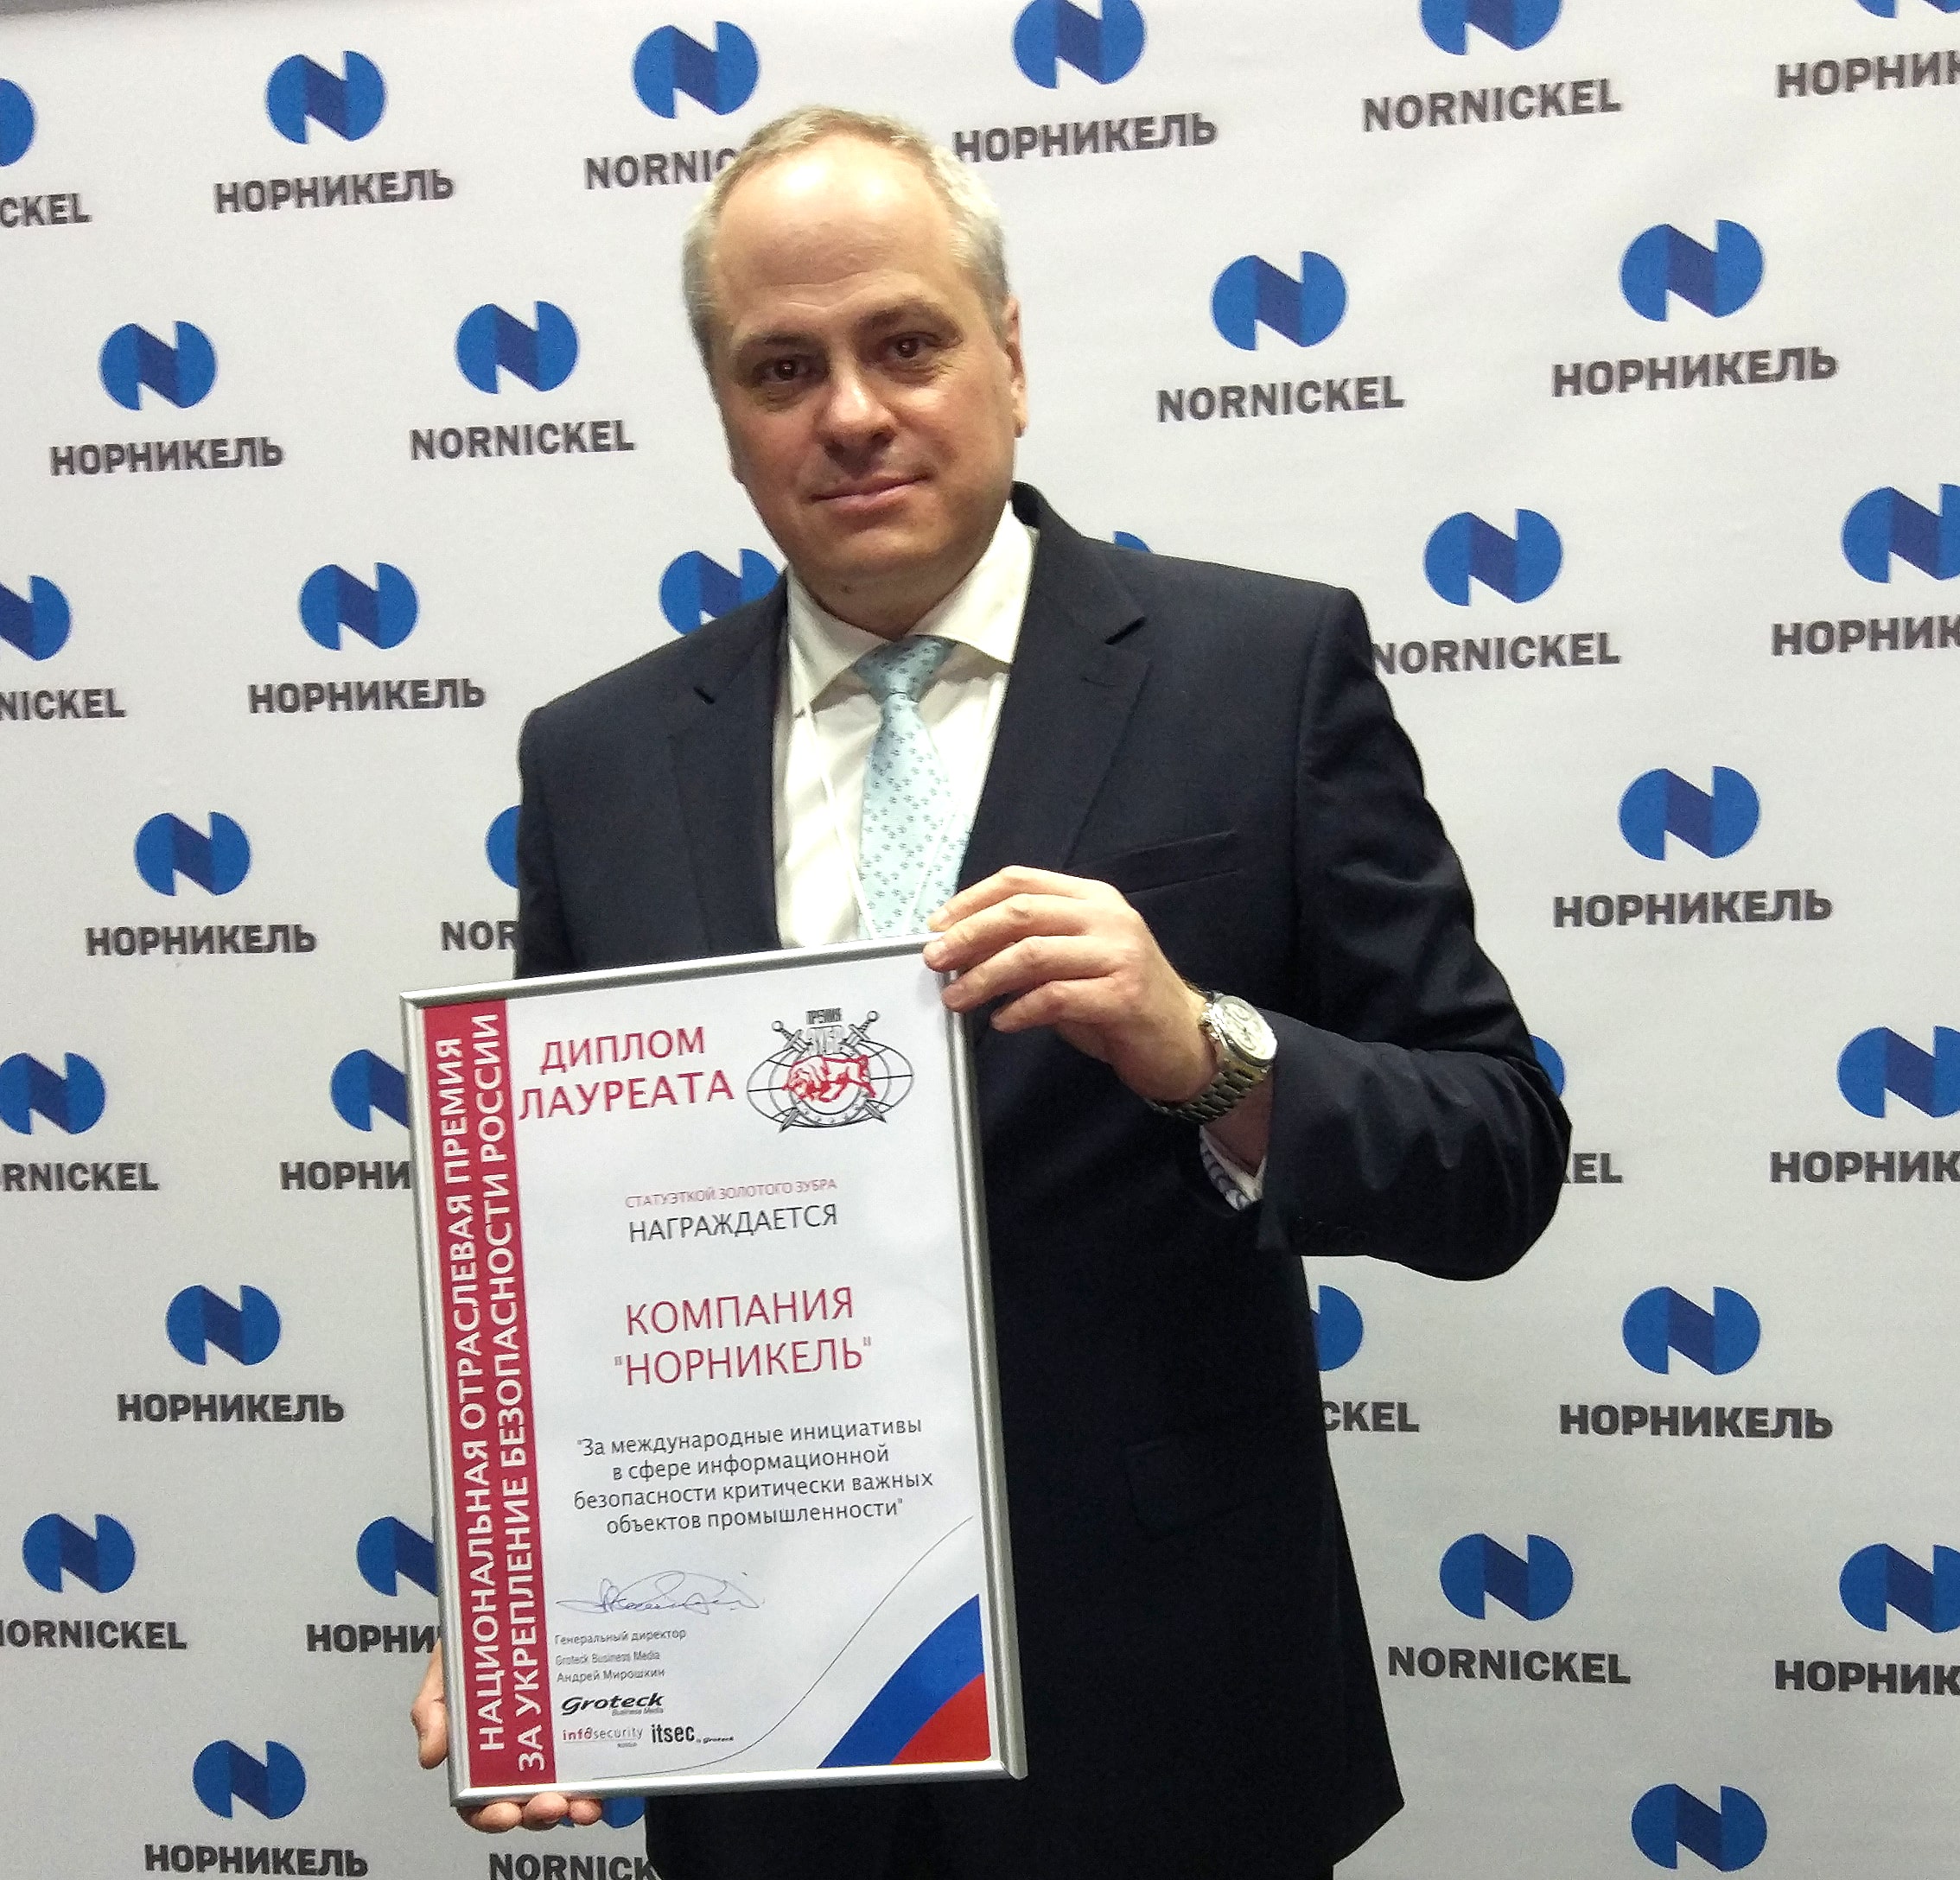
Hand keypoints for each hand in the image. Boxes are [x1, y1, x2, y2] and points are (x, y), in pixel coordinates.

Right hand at [412, 1646, 604, 1832]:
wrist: (516, 1610)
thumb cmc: (475, 1648)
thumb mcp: (445, 1672)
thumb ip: (432, 1710)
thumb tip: (430, 1758)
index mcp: (479, 1756)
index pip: (479, 1803)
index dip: (490, 1817)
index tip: (505, 1814)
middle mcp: (518, 1759)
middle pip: (524, 1806)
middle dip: (537, 1816)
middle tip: (552, 1805)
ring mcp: (554, 1750)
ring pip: (562, 1796)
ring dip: (573, 1810)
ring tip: (584, 1807)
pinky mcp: (584, 1732)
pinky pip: (592, 1769)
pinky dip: (598, 1787)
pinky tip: (603, 1789)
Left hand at [923, 866, 1213, 1104]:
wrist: (1184, 1040)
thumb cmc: (1120, 999)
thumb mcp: (1073, 962)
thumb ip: (1029, 950)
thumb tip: (962, 952)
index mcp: (1092, 898)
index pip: (1021, 881)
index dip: (971, 899)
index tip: (937, 925)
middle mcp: (1107, 917)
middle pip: (1021, 912)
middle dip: (968, 936)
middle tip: (935, 961)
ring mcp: (1119, 954)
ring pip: (1032, 954)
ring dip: (984, 977)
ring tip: (956, 997)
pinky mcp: (1124, 996)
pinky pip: (1055, 997)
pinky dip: (1019, 1010)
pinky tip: (1001, 1022)